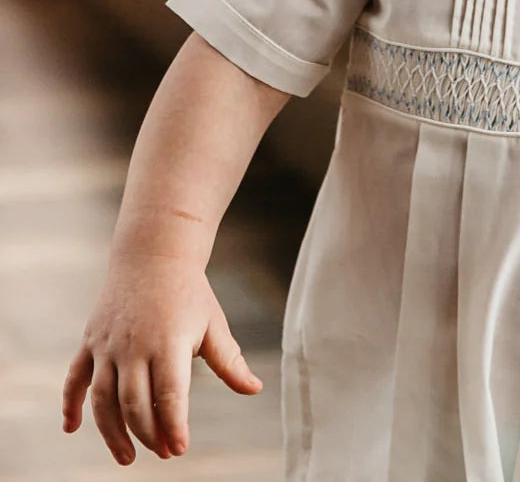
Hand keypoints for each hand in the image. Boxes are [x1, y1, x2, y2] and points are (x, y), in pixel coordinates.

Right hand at [62, 253, 262, 464]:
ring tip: (127, 458)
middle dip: (149, 434)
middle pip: (134, 404)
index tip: (180, 449)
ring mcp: (107, 345)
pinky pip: (74, 379)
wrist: (154, 255)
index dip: (174, 426)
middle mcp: (133, 347)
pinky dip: (70, 405)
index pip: (169, 395)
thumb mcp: (213, 324)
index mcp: (168, 342)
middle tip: (164, 453)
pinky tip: (70, 430)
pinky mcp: (89, 342)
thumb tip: (255, 389)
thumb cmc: (190, 293)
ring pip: (102, 400)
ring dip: (111, 433)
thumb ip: (230, 361)